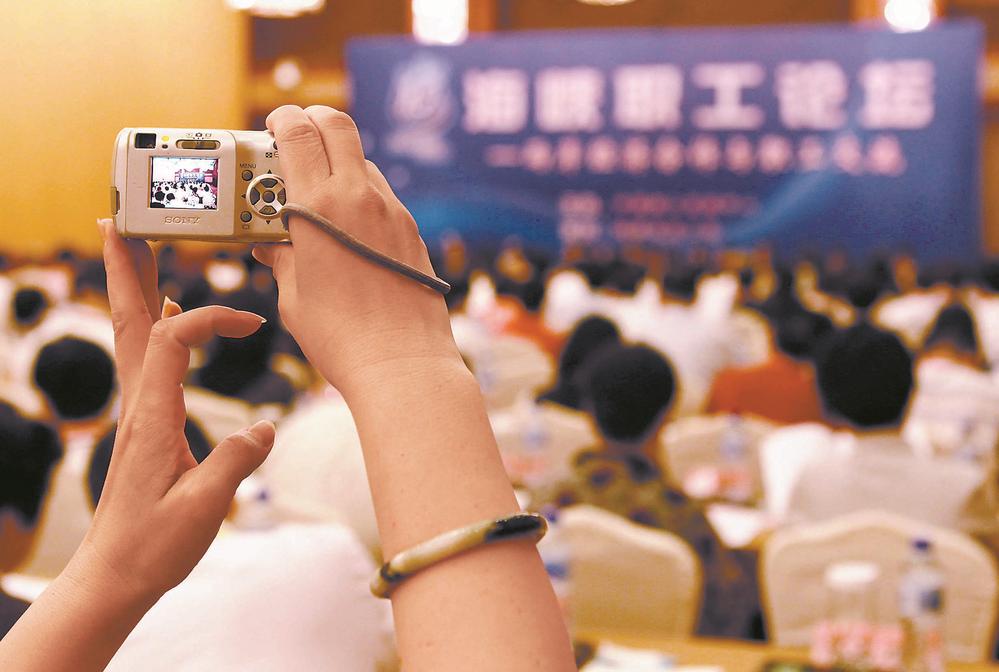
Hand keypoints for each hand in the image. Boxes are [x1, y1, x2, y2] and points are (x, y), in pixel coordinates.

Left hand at [76, 221, 275, 601]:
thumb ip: (234, 461)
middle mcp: (138, 404)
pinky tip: (166, 314)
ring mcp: (137, 411)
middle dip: (125, 269)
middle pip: (130, 321)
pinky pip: (145, 360)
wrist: (116, 574)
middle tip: (119, 221)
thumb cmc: (155, 544)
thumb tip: (264, 426)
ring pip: (132, 336)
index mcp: (151, 416)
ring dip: (134, 289)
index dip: (211, 319)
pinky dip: (153, 325)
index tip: (254, 324)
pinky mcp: (144, 422)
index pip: (173, 341)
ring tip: (136, 249)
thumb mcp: (203, 507)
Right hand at [252, 105, 460, 395]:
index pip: (299, 133)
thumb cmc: (340, 337)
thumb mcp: (294, 296)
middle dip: (313, 119)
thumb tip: (268, 246)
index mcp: (320, 206)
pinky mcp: (411, 231)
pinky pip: (382, 195)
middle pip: (338, 125)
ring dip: (338, 162)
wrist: (402, 365)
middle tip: (294, 136)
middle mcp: (361, 198)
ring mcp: (392, 212)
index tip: (272, 125)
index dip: (283, 119)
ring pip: (363, 161)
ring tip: (316, 194)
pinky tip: (347, 227)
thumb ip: (280, 259)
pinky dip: (361, 194)